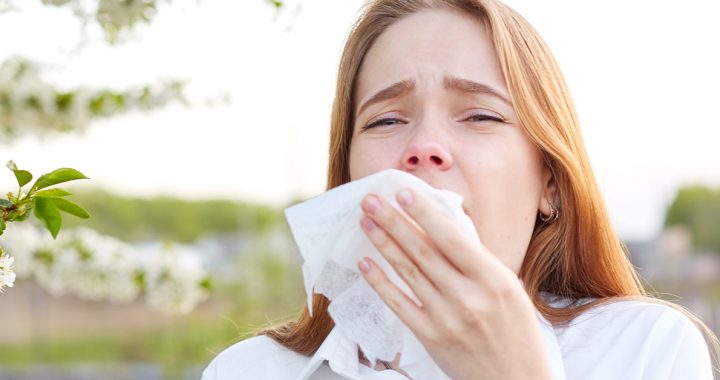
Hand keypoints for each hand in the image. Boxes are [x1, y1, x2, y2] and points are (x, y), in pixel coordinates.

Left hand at [357, 188, 553, 379]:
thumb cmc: (515, 330)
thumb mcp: (508, 288)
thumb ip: (477, 259)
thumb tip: (442, 225)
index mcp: (493, 279)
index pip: (452, 238)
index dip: (425, 214)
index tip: (403, 193)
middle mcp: (469, 297)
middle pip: (423, 251)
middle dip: (394, 221)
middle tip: (371, 199)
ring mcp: (447, 318)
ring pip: (408, 273)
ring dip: (383, 244)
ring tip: (366, 222)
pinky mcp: (430, 337)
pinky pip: (399, 304)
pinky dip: (380, 283)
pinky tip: (365, 263)